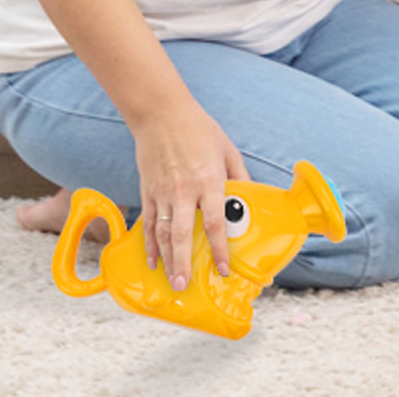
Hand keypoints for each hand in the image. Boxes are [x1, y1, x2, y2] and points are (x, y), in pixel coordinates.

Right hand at [130, 102, 249, 291]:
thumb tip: (251, 195)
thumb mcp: (228, 150)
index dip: (219, 250)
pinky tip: (152, 260)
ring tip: (171, 281)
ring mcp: (162, 192)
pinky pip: (147, 222)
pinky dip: (149, 243)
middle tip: (186, 286)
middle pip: (182, 236)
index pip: (215, 224)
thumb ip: (239, 176)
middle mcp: (184, 191)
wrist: (161, 113)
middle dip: (184, 264)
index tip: (222, 269)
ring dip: (166, 260)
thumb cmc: (200, 129)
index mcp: (209, 181)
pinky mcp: (147, 190)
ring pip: (161, 234)